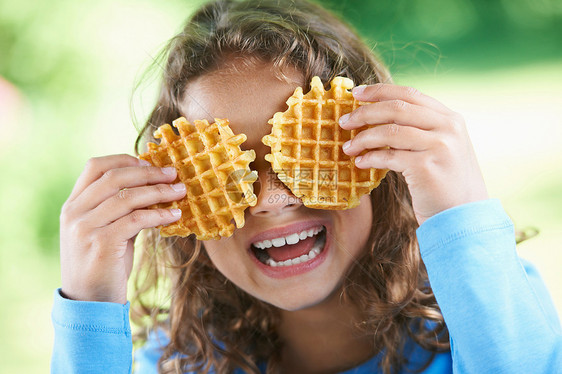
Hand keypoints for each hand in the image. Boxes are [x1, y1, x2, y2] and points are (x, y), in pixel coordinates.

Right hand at [59, 154, 185, 303]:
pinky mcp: (101, 243)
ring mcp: (85, 227)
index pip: (95, 167)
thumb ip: (119, 209)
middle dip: (148, 172)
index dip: (125, 159)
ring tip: (180, 191)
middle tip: (174, 173)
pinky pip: (136, 219)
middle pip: (115, 177)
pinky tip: (175, 215)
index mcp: (73, 205)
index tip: (151, 162)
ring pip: (128, 196)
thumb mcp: (106, 231)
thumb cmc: (103, 266)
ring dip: (159, 191)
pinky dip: (159, 214)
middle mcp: (74, 212)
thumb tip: (153, 187)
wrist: (89, 304)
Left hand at [339, 83, 487, 224]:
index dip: (379, 91)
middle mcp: (447, 127)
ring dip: (363, 138)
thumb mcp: (440, 147)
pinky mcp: (427, 167)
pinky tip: (360, 163)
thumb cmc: (445, 182)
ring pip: (390, 132)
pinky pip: (389, 157)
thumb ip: (419, 130)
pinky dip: (371, 158)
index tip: (356, 93)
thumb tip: (376, 116)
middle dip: (365, 113)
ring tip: (348, 147)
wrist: (464, 215)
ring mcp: (439, 146)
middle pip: (396, 108)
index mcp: (449, 118)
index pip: (409, 93)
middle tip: (344, 121)